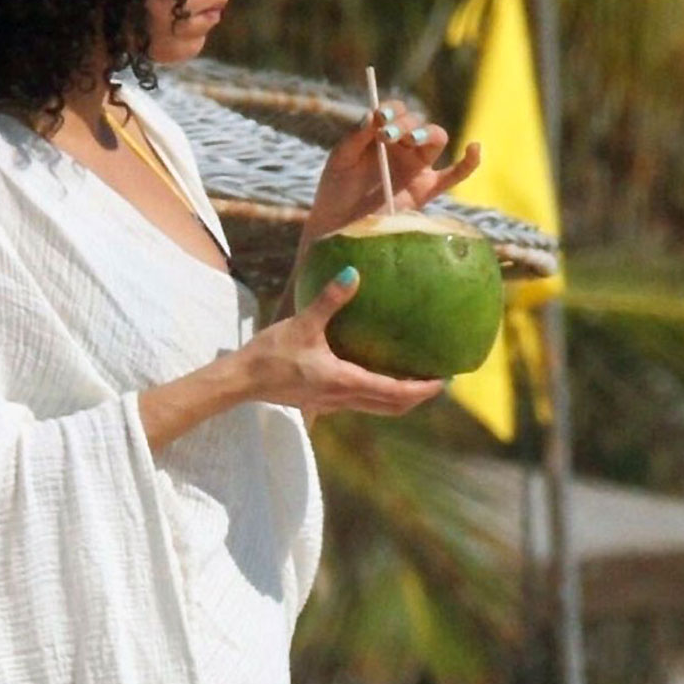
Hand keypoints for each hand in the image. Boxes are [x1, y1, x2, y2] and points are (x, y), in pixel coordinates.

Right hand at [237, 269, 442, 419]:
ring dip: (398, 399)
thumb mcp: (302, 324)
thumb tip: (353, 274)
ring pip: (375, 408)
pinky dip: (377, 395)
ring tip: (414, 382)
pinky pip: (359, 402)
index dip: (420, 389)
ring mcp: (331, 403)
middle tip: (436, 382)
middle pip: (391, 408)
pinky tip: (376, 378)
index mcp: (344, 381)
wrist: (241, 381)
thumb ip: (329, 300)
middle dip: (416, 398)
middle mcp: (342, 398)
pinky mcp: (320, 400)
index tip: (442, 381)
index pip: (393, 392)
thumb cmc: (270, 354)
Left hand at [302, 100, 481, 249]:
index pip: (397, 111)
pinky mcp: (426, 190)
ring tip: (411, 140)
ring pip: (436, 139)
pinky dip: (469, 162)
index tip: (380, 118)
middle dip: (406, 124)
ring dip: (427, 134)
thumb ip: (355, 136)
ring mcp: (417, 167)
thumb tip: (374, 114)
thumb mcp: (340, 158)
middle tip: (387, 137)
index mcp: (383, 133)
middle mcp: (403, 146)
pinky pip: (454, 175)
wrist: (338, 224)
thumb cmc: (336, 188)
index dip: (392, 110)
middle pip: (418, 122)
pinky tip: (474, 148)